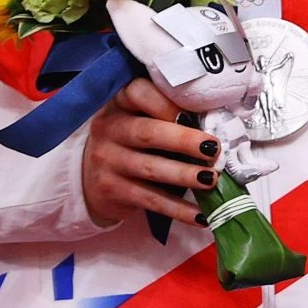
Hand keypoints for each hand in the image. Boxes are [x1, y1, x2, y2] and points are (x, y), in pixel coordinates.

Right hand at [81, 78, 217, 227]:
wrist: (90, 177)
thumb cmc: (130, 141)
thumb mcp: (138, 117)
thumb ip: (167, 112)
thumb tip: (217, 120)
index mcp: (120, 103)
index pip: (137, 92)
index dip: (166, 102)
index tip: (193, 114)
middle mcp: (110, 129)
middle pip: (148, 132)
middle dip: (184, 141)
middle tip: (213, 148)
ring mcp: (108, 161)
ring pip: (151, 168)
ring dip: (185, 175)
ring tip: (211, 179)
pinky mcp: (112, 190)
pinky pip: (151, 200)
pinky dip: (178, 209)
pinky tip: (201, 215)